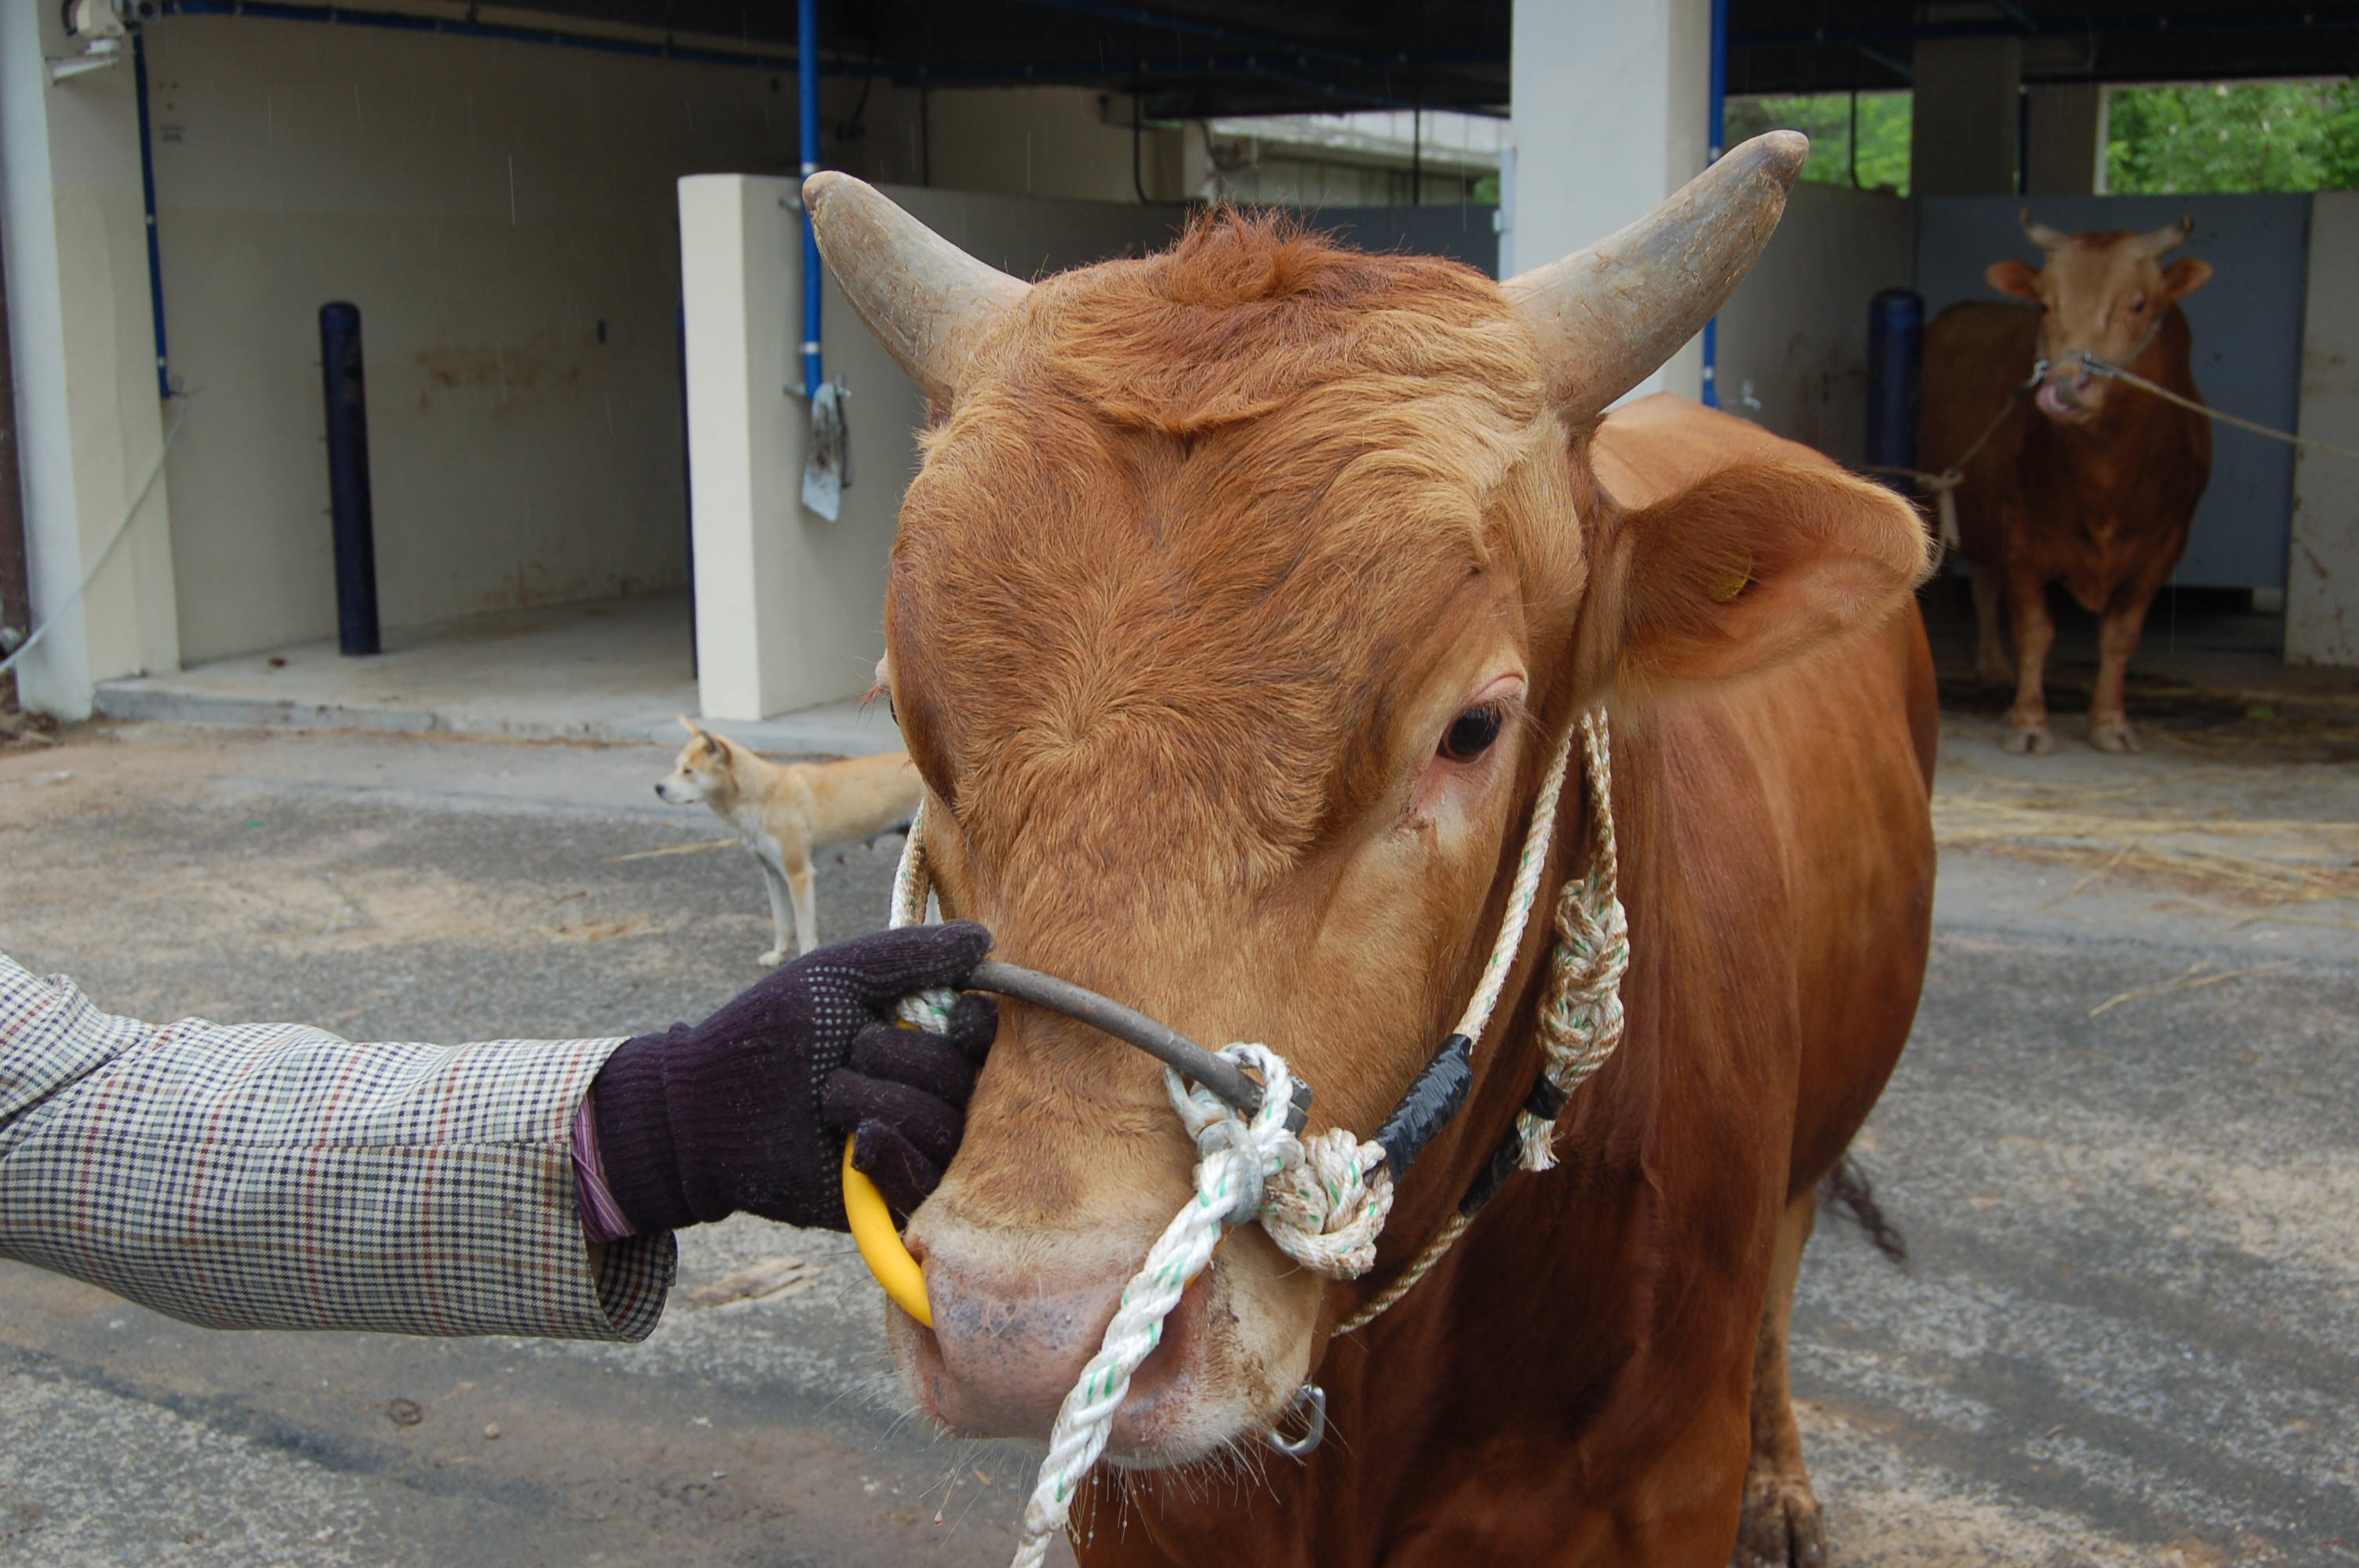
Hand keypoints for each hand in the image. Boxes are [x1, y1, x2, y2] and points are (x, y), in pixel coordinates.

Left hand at [592, 922, 995, 1231]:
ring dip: (879, 1102)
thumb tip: (985, 939)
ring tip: (827, 1097)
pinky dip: (894, 1155)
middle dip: (902, 1058)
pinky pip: (925, 1183)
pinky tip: (858, 1142)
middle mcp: (930, 1094)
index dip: (976, 1029)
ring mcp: (915, 1148)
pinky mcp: (890, 1196)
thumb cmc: (771, 1029)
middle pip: (967, 1082)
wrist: (708, 1106)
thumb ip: (913, 955)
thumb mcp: (842, 973)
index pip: (988, 1040)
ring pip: (947, 1130)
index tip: (952, 1018)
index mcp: (926, 1038)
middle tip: (847, 1054)